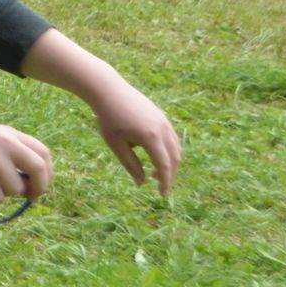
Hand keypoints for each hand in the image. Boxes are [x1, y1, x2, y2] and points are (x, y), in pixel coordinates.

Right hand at [0, 109, 52, 207]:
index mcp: (9, 134)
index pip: (43, 154)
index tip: (39, 185)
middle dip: (40, 187)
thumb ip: (12, 156)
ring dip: (5, 193)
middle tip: (31, 197)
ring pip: (16, 189)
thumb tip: (34, 187)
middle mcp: (4, 143)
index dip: (47, 173)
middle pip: (39, 169)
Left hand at [85, 76, 182, 195]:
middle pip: (175, 158)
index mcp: (151, 137)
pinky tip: (156, 156)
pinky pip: (172, 138)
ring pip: (176, 148)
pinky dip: (169, 151)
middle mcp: (163, 129)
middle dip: (171, 175)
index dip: (166, 183)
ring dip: (171, 163)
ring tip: (156, 173)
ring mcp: (164, 121)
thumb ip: (131, 164)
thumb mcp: (116, 144)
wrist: (109, 91)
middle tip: (160, 187)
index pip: (165, 166)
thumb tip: (142, 183)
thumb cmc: (108, 118)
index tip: (162, 196)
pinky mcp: (162, 117)